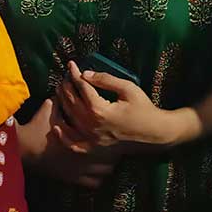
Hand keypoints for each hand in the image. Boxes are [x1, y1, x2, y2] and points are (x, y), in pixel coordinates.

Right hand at [16, 98, 118, 188]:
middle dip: (117, 148)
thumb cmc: (36, 128)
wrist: (23, 149)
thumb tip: (66, 87)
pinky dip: (99, 178)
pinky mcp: (74, 179)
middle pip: (112, 154)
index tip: (117, 127)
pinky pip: (95, 182)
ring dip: (110, 164)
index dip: (113, 130)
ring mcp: (81, 168)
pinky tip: (100, 171)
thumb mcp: (49, 109)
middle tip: (118, 142)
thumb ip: (62, 100)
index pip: (104, 133)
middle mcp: (85, 152)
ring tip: (112, 157)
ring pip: (107, 170)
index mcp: (82, 134)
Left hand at [55, 62, 175, 151]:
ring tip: (59, 91)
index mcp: (99, 109)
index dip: (75, 74)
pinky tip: (57, 126)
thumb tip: (86, 73)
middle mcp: (91, 125)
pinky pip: (74, 144)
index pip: (81, 87)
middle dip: (66, 86)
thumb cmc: (144, 108)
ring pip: (69, 119)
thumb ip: (106, 79)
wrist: (155, 133)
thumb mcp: (128, 88)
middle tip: (64, 75)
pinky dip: (64, 136)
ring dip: (62, 103)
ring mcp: (92, 138)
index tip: (71, 64)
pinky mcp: (95, 147)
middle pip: (71, 102)